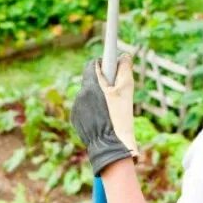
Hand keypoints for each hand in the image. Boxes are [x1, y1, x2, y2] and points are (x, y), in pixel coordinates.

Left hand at [70, 55, 137, 175]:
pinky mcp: (76, 119)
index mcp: (90, 86)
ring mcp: (76, 108)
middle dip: (103, 83)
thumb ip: (125, 70)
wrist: (110, 146)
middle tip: (116, 90)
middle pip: (91, 81)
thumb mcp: (126, 92)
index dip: (103, 63)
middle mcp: (80, 95)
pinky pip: (85, 108)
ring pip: (88, 96)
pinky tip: (104, 119)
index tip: (111, 65)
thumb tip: (124, 56)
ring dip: (98, 97)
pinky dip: (93, 109)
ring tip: (112, 110)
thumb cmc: (120, 118)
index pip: (92, 64)